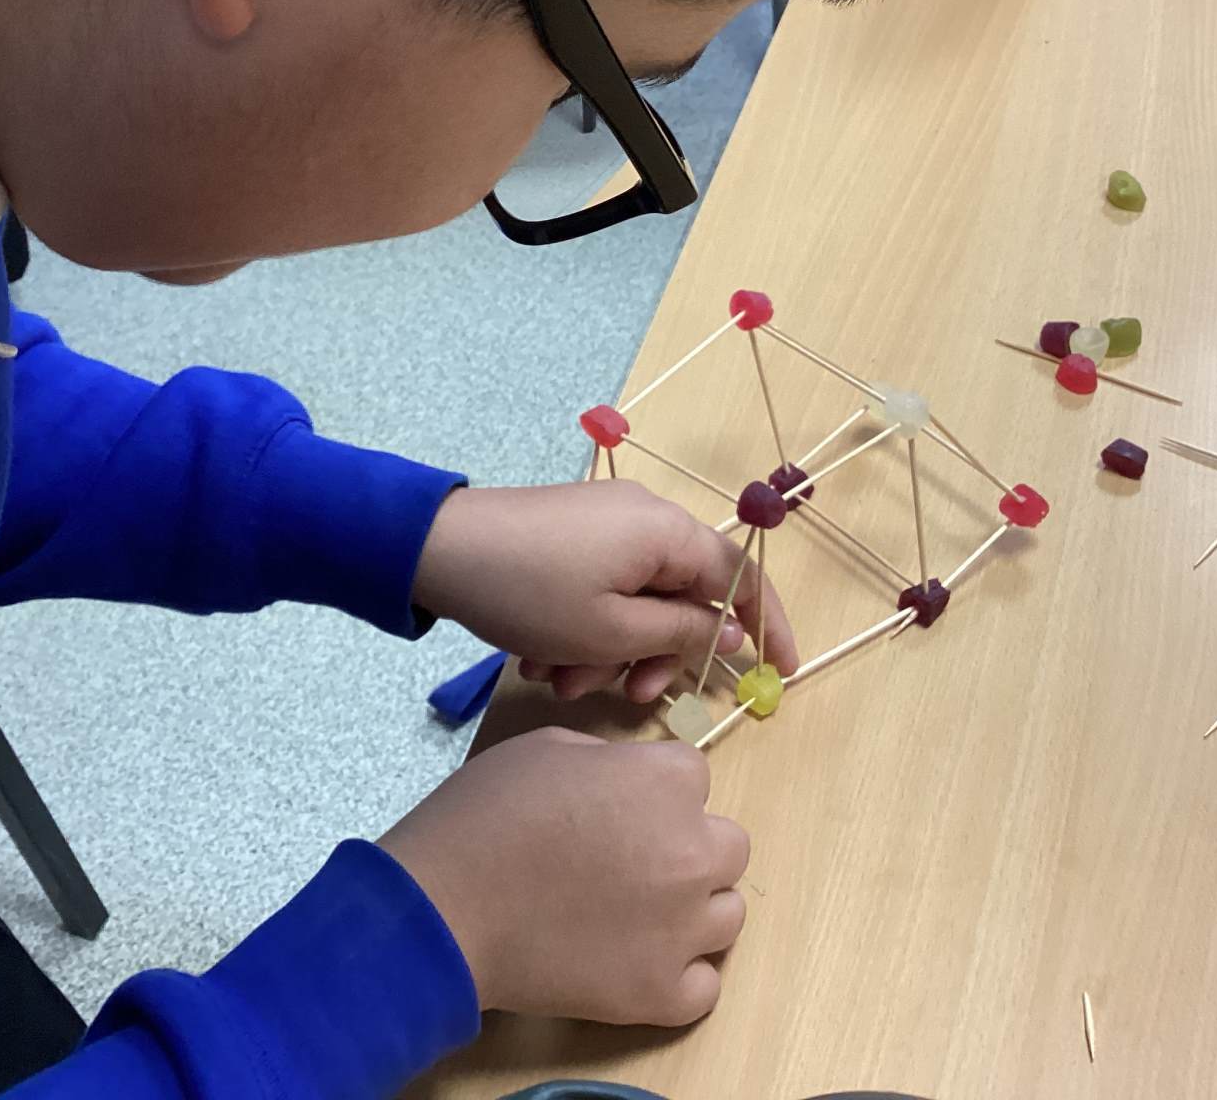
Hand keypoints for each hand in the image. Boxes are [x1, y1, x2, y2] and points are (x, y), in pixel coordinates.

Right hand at [378, 727, 748, 1023]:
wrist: (445, 905)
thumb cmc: (486, 815)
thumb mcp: (547, 749)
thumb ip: (611, 760)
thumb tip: (631, 782)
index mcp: (667, 782)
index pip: (694, 778)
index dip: (655, 790)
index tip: (617, 808)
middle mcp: (692, 851)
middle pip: (728, 847)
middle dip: (687, 847)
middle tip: (629, 861)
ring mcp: (683, 928)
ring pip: (727, 914)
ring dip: (692, 910)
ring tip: (633, 914)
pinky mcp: (661, 992)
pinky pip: (705, 985)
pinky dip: (678, 976)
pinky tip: (636, 960)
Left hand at [412, 482, 795, 703]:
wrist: (435, 549)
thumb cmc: (531, 592)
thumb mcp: (613, 630)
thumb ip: (682, 633)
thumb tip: (730, 632)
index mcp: (668, 531)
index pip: (742, 577)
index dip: (768, 627)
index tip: (781, 673)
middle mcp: (645, 518)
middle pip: (684, 596)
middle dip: (656, 655)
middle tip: (629, 697)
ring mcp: (605, 524)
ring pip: (636, 602)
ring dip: (609, 653)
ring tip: (559, 681)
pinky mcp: (571, 536)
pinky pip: (600, 590)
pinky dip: (582, 632)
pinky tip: (539, 660)